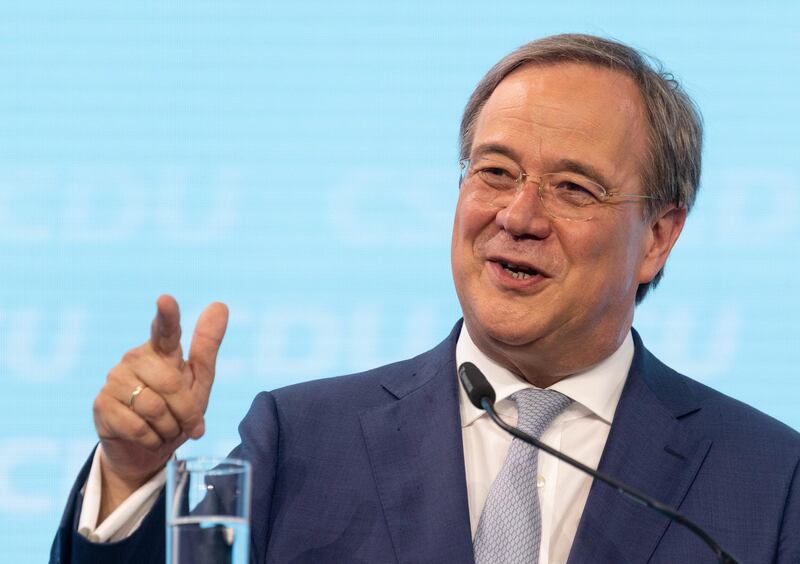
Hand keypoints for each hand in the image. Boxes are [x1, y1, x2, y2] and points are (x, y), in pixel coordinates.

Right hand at [92, 295, 228, 516]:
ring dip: (169, 428)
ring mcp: (114, 379)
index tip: (166, 300)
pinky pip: (137, 427)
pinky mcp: (101, 404)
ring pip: (154, 408)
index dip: (167, 316)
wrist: (148, 451)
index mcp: (162, 350)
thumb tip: (220, 305)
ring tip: (165, 429)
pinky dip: (151, 439)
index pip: (166, 329)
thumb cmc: (177, 411)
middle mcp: (135, 358)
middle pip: (171, 384)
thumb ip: (207, 346)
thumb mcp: (198, 381)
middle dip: (186, 412)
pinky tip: (148, 437)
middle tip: (188, 425)